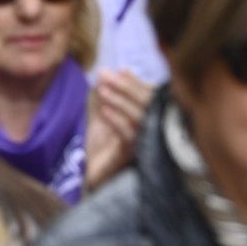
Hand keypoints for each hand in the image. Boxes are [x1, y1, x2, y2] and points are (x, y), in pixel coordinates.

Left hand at [85, 70, 152, 189]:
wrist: (95, 175)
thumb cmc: (103, 145)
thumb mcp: (101, 115)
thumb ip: (104, 95)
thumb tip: (104, 72)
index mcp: (147, 119)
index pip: (149, 96)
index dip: (136, 83)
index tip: (121, 70)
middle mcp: (151, 131)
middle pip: (147, 104)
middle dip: (127, 87)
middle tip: (107, 75)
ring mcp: (144, 145)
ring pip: (139, 118)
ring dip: (120, 102)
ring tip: (103, 90)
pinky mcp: (131, 157)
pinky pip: (128, 137)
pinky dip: (116, 120)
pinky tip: (104, 110)